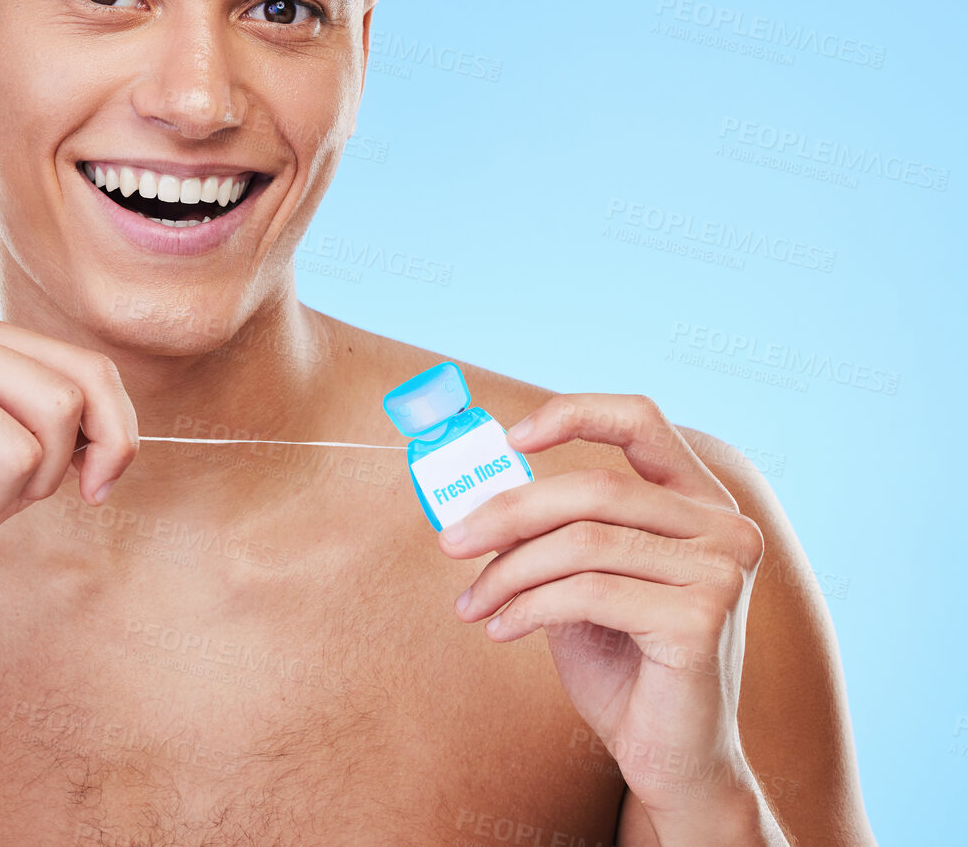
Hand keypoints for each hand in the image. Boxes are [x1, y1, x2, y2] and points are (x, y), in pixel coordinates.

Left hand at [439, 394, 767, 826]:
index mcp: (701, 502)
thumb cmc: (624, 664)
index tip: (511, 438)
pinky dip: (528, 607)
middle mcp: (725, 528)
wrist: (672, 759)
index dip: (574, 415)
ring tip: (472, 604)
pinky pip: (586, 592)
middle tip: (449, 542)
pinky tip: (500, 629)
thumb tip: (475, 490)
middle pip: (594, 488)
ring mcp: (720, 572)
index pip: (642, 421)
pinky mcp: (701, 619)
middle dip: (508, 512)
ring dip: (509, 572)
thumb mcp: (585, 578)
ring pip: (582, 543)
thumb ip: (554, 529)